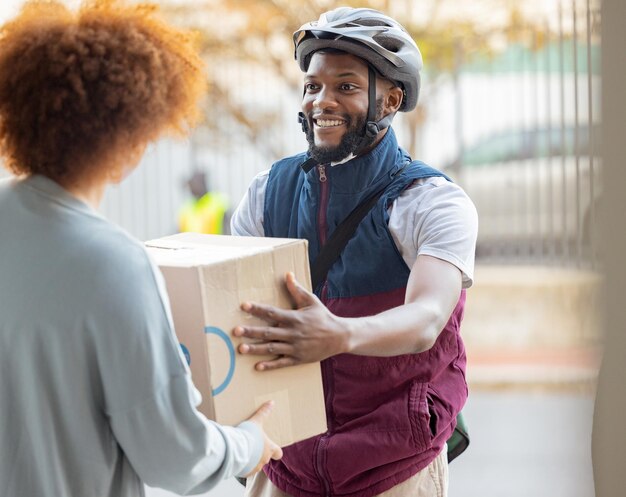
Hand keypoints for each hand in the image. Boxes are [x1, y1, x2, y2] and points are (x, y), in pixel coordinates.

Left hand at [232, 272, 348, 369]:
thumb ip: (297, 289)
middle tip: (235, 331)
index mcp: (294, 318)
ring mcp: (295, 347)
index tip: (244, 306)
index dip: (257, 309)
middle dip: (251, 331)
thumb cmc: (323, 317)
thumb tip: (287, 274)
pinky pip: (282, 362)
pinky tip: (257, 366)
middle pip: (268, 332)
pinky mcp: (298, 358)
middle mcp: (293, 333)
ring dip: (256, 349)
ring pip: (272, 348)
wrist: (340, 336)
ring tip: (241, 349)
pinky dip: (270, 365)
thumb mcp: (311, 301)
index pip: (272, 312)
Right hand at [243, 401, 282, 476]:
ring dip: (251, 459)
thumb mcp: (256, 421)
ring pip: (256, 465)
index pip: (279, 453)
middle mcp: (264, 460)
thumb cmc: (247, 436)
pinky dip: (243, 465)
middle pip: (266, 458)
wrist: (234, 449)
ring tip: (244, 451)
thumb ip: (264, 413)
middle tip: (254, 446)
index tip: (273, 447)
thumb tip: (271, 403)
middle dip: (260, 453)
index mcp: (269, 448)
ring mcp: (255, 467)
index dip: (276, 451)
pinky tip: (238, 458)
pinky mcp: (245, 472)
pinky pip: (246, 470)